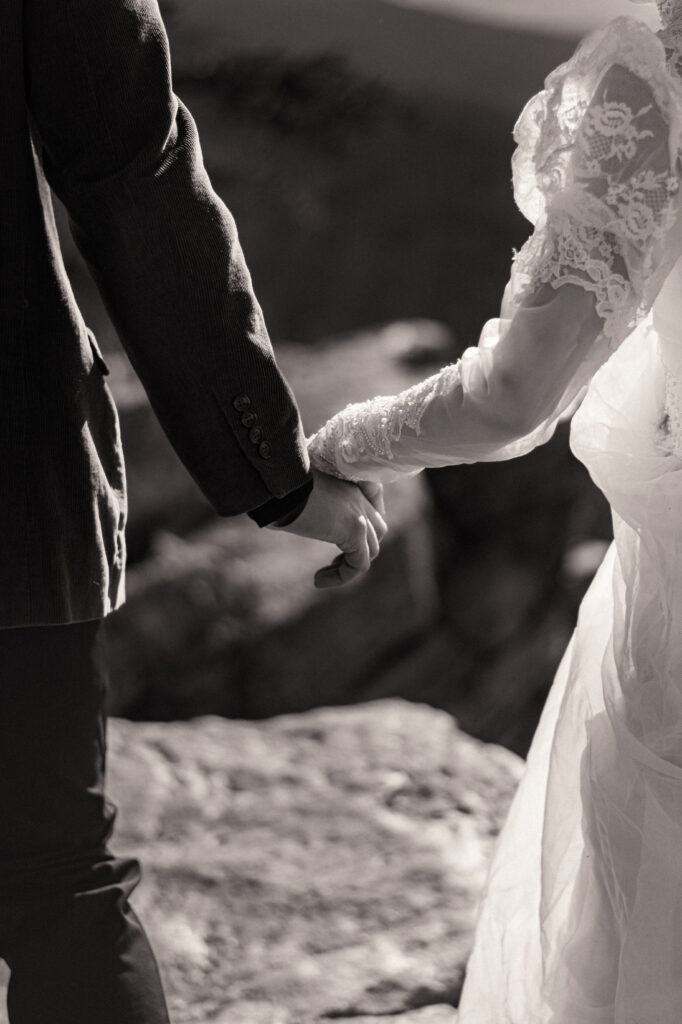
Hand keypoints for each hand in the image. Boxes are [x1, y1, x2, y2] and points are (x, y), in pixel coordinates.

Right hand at [274, 469, 386, 587]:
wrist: (275, 481)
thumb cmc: (272, 487)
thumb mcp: (291, 493)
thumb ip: (300, 502)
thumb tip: (281, 520)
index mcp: (345, 482)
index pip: (372, 505)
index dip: (363, 527)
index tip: (339, 540)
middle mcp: (357, 496)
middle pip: (377, 529)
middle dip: (360, 549)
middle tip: (334, 561)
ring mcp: (359, 512)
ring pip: (371, 549)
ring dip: (349, 567)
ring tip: (323, 576)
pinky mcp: (354, 529)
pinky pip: (359, 563)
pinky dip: (342, 576)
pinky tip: (318, 581)